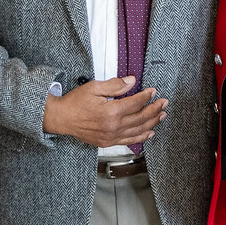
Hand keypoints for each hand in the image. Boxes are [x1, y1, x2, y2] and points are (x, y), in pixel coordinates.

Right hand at [43, 76, 166, 147]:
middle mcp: (113, 127)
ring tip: (162, 115)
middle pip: (141, 118)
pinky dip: (141, 137)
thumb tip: (132, 82)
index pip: (136, 103)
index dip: (147, 96)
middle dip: (155, 109)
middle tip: (164, 103)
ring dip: (152, 122)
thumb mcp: (94, 88)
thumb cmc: (75, 102)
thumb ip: (115, 85)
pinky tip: (150, 132)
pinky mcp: (108, 142)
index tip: (153, 91)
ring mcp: (111, 137)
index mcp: (111, 112)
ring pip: (138, 130)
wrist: (61, 119)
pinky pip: (129, 140)